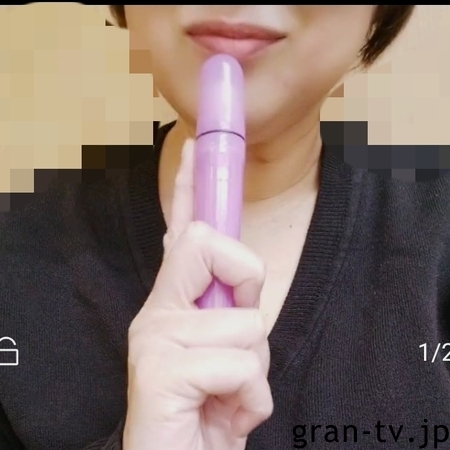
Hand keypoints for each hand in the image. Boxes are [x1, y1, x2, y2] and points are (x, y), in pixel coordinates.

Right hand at [123, 140, 272, 449]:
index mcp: (173, 301)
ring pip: (245, 323)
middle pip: (208, 244)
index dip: (189, 189)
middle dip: (245, 279)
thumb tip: (243, 286)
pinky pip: (242, 369)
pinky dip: (250, 401)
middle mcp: (158, 310)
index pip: (181, 231)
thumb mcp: (226, 351)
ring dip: (256, 367)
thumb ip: (229, 312)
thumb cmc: (207, 407)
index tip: (194, 149)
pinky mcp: (162, 373)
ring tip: (229, 392)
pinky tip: (225, 415)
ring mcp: (156, 339)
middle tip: (237, 327)